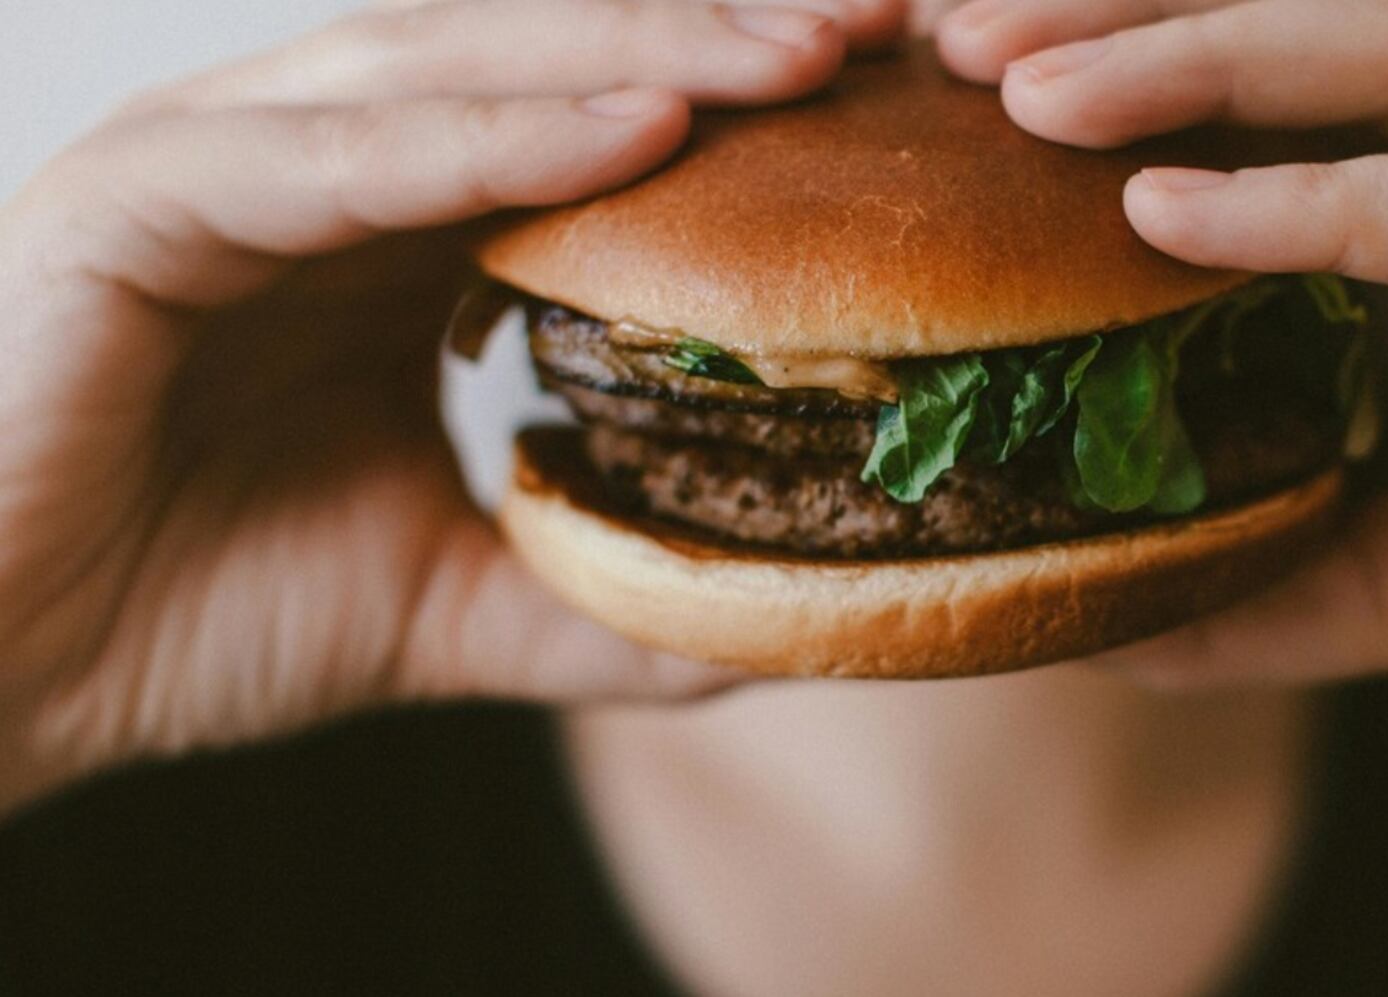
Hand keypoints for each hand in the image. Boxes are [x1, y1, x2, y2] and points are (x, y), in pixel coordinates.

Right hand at [0, 0, 904, 813]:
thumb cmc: (189, 611)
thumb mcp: (452, 605)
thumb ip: (600, 600)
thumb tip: (773, 624)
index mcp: (403, 240)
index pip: (599, 136)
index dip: (749, 117)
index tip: (901, 112)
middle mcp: (328, 174)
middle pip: (557, 66)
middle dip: (727, 41)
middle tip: (893, 31)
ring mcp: (232, 165)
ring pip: (462, 71)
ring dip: (640, 51)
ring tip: (805, 52)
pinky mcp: (143, 199)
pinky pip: (342, 154)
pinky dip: (491, 133)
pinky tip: (637, 126)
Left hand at [937, 0, 1387, 772]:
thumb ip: (1258, 575)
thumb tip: (1095, 609)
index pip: (1267, 110)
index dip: (1113, 85)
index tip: (952, 102)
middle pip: (1307, 38)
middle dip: (1124, 23)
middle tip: (952, 41)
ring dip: (1199, 59)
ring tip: (1025, 88)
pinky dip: (1328, 200)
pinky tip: (1171, 210)